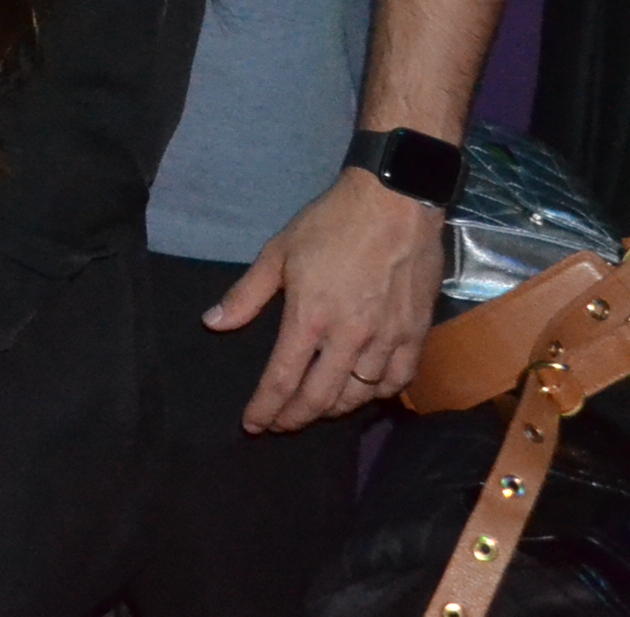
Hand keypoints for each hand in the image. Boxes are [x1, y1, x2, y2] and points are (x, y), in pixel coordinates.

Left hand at [208, 168, 445, 428]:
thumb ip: (246, 294)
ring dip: (334, 409)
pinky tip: (363, 393)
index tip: (253, 424)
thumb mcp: (278, 252)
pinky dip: (377, 394)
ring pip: (360, 394)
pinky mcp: (416, 334)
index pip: (282, 379)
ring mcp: (387, 339)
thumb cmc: (331, 224)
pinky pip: (397, 380)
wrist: (396, 204)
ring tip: (315, 409)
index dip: (266, 408)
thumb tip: (213, 323)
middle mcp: (349, 337)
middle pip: (322, 398)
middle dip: (296, 418)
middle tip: (280, 425)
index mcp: (310, 318)